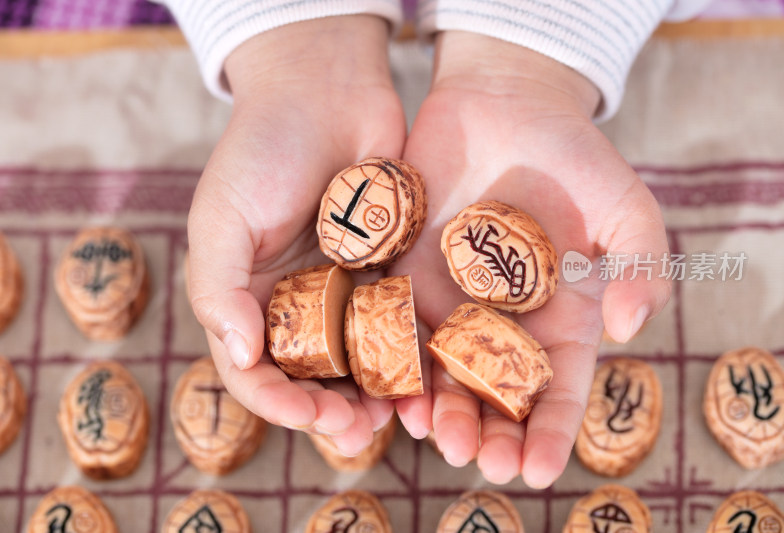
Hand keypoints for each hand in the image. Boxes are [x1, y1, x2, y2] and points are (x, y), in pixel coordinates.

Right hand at [187, 16, 407, 453]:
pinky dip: (408, 355)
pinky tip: (425, 375)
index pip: (254, 371)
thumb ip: (219, 289)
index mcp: (247, 299)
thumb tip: (240, 358)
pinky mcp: (387, 273)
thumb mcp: (219, 216)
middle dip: (330, 411)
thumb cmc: (261, 149)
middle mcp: (294, 304)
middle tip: (357, 427)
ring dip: (373, 394)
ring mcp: (343, 291)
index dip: (277, 402)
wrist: (326, 90)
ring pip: (358, 362)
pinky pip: (397, 323)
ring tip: (393, 414)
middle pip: (310, 378)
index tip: (308, 415)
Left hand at [392, 31, 670, 485]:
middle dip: (486, 431)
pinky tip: (386, 385)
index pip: (557, 387)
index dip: (552, 431)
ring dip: (435, 406)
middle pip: (492, 392)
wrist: (505, 101)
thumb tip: (630, 327)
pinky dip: (390, 356)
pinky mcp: (405, 271)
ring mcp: (449, 299)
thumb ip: (640, 266)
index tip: (542, 469)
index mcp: (558, 316)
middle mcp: (500, 319)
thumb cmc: (574, 154)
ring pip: (439, 369)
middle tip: (477, 461)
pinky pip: (393, 322)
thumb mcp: (626, 207)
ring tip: (431, 434)